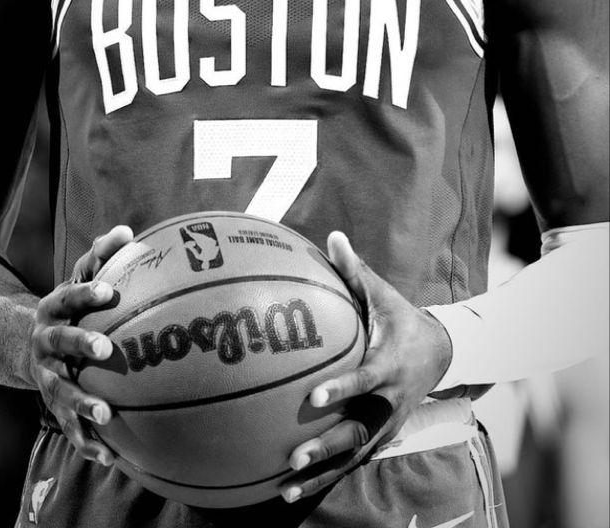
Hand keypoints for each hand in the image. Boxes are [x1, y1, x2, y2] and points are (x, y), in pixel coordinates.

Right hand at [29, 224, 133, 464]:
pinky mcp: (53, 405)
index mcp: (53, 308)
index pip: (69, 295)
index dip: (85, 293)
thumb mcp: (80, 278)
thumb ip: (101, 256)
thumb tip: (128, 231)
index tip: (107, 291)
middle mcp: (45, 342)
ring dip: (82, 402)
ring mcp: (47, 376)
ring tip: (106, 415)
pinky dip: (86, 442)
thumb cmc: (71, 307)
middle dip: (81, 346)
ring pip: (61, 391)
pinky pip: (69, 426)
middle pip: (61, 343)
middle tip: (106, 350)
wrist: (29, 344)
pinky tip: (110, 456)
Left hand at [280, 231, 451, 502]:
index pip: (363, 381)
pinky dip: (325, 477)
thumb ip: (355, 270)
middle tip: (294, 455)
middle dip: (326, 446)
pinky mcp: (380, 438)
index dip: (341, 389)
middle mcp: (388, 403)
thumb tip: (333, 235)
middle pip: (357, 432)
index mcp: (387, 366)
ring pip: (352, 456)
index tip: (315, 396)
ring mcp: (385, 426)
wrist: (440, 353)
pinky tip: (290, 491)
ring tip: (286, 486)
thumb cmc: (400, 318)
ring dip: (321, 473)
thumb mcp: (383, 294)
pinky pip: (351, 461)